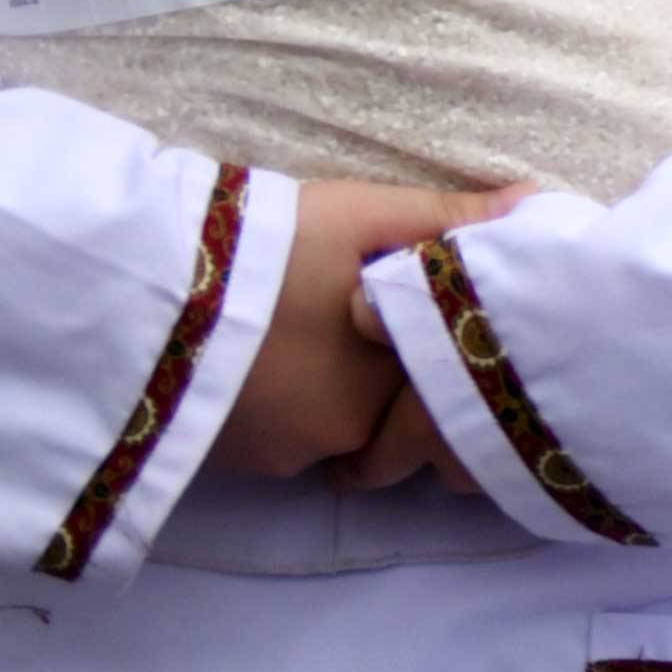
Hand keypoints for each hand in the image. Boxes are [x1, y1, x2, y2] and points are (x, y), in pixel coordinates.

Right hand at [222, 179, 515, 487]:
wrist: (135, 290)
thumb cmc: (260, 242)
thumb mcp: (360, 213)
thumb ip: (448, 218)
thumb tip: (537, 205)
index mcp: (401, 366)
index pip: (448, 370)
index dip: (438, 342)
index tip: (424, 320)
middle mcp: (361, 426)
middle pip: (398, 411)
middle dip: (392, 380)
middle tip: (360, 331)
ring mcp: (299, 453)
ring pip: (343, 433)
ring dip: (337, 400)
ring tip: (302, 344)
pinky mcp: (244, 466)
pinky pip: (288, 449)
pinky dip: (287, 417)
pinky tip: (264, 371)